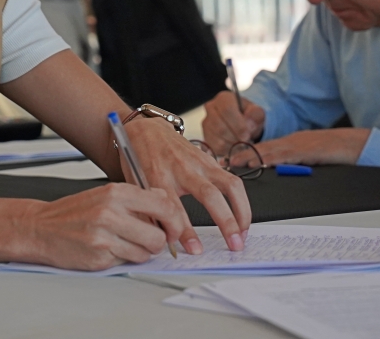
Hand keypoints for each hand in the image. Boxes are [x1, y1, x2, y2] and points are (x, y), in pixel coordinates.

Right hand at [22, 183, 186, 270]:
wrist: (40, 228)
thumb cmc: (74, 212)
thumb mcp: (105, 194)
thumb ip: (136, 198)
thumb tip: (166, 204)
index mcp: (116, 192)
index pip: (164, 205)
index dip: (174, 220)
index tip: (172, 228)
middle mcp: (111, 212)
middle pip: (158, 235)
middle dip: (158, 242)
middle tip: (149, 240)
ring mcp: (104, 236)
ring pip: (145, 253)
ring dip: (140, 252)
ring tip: (124, 243)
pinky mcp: (99, 257)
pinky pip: (127, 262)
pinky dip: (123, 258)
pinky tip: (109, 249)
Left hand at [123, 116, 251, 252]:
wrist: (144, 130)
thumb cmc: (138, 160)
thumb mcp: (135, 186)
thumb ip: (150, 212)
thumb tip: (168, 243)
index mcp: (158, 177)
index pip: (175, 208)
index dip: (186, 231)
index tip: (195, 249)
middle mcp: (182, 168)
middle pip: (210, 196)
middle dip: (226, 222)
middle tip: (234, 245)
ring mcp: (199, 162)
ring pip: (230, 185)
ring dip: (242, 211)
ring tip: (244, 233)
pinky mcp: (210, 160)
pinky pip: (232, 180)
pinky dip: (241, 201)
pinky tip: (241, 217)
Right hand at [201, 91, 265, 152]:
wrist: (242, 124)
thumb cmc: (249, 116)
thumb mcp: (257, 112)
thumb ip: (256, 115)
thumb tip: (249, 125)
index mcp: (223, 99)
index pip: (227, 110)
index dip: (238, 125)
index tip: (247, 135)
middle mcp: (211, 109)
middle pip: (220, 127)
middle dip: (236, 138)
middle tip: (246, 141)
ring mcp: (206, 124)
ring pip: (218, 139)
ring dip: (233, 145)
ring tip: (242, 143)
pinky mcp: (206, 137)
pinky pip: (215, 148)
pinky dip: (228, 150)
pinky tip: (235, 146)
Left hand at [235, 128, 371, 167]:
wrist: (355, 144)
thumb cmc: (334, 152)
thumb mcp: (309, 157)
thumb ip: (292, 162)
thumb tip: (274, 171)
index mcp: (291, 144)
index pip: (264, 149)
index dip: (246, 154)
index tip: (229, 160)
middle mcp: (292, 142)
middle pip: (262, 148)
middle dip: (243, 155)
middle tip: (224, 162)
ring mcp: (300, 144)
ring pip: (271, 150)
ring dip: (252, 157)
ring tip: (235, 163)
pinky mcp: (309, 150)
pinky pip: (289, 154)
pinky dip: (274, 158)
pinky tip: (263, 163)